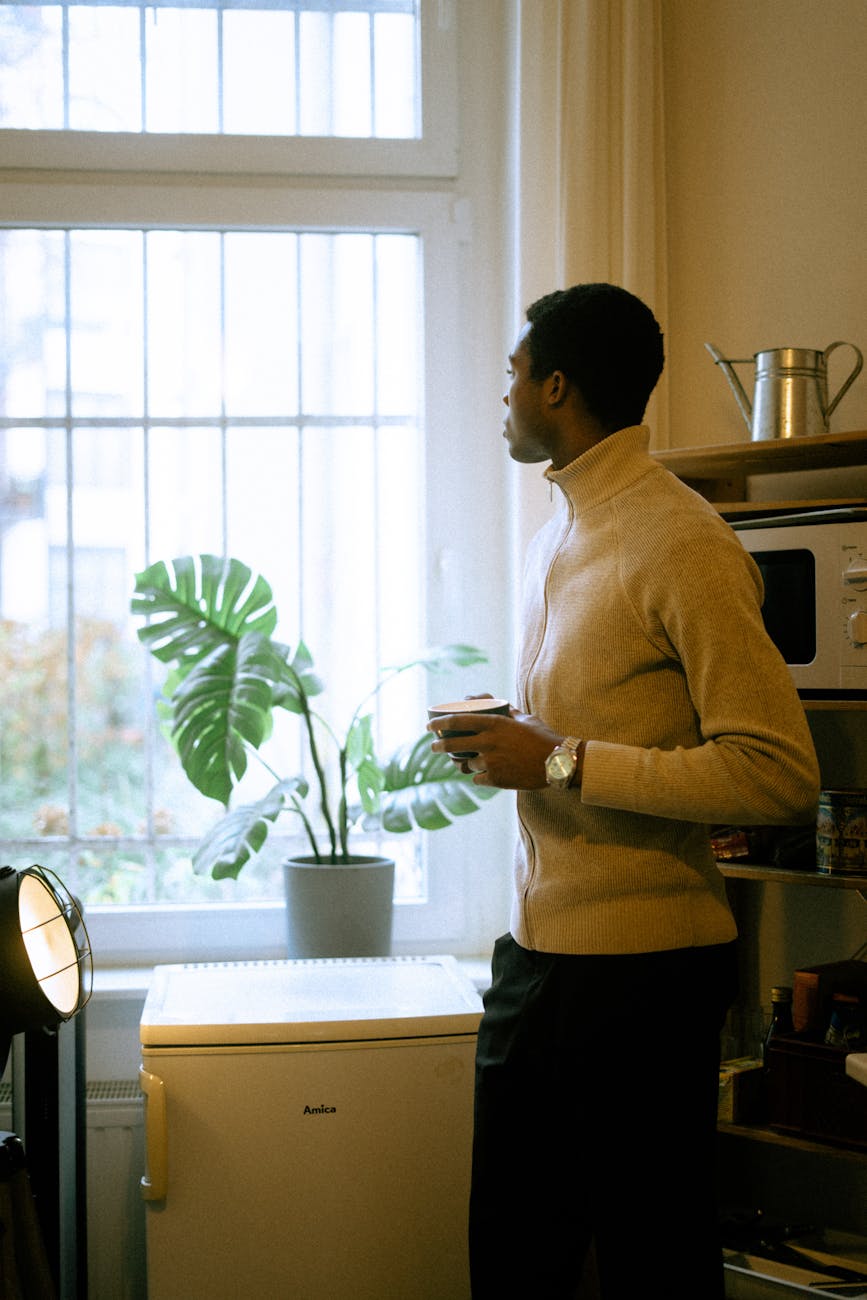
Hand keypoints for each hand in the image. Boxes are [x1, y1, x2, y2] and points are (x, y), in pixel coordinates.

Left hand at [427, 708, 567, 789]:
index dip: (439, 723)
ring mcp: (491, 762)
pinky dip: (479, 777)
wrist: (558, 763)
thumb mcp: (525, 719)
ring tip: (462, 762)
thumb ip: (507, 712)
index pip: (457, 721)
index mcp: (494, 724)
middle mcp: (489, 742)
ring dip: (463, 764)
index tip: (429, 726)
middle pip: (452, 745)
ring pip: (466, 764)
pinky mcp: (496, 779)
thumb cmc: (543, 738)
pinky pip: (477, 779)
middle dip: (439, 746)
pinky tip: (484, 775)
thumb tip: (495, 703)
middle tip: (434, 746)